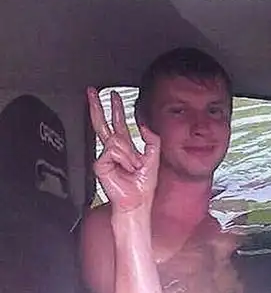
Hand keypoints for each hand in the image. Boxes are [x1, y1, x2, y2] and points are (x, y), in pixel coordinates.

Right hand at [88, 87, 160, 212]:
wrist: (138, 200)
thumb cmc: (143, 183)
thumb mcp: (154, 155)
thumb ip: (151, 137)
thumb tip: (142, 124)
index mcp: (125, 146)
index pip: (117, 123)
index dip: (115, 108)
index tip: (112, 96)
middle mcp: (113, 149)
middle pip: (103, 122)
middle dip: (98, 106)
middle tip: (93, 92)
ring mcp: (106, 156)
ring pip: (116, 139)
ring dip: (130, 154)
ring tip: (133, 166)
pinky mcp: (101, 162)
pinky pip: (114, 150)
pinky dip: (125, 159)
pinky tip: (126, 168)